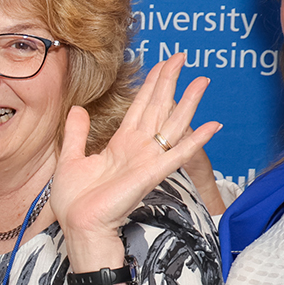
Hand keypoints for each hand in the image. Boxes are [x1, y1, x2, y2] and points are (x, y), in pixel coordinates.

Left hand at [53, 54, 218, 270]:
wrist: (79, 227)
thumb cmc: (76, 202)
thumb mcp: (71, 159)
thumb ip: (77, 133)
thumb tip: (79, 109)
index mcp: (121, 145)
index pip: (141, 106)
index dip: (152, 84)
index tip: (163, 62)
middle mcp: (138, 149)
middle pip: (159, 107)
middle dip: (171, 81)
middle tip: (183, 56)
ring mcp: (147, 160)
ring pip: (172, 124)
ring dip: (188, 102)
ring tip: (203, 80)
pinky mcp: (151, 174)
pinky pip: (177, 154)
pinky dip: (195, 140)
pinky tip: (212, 125)